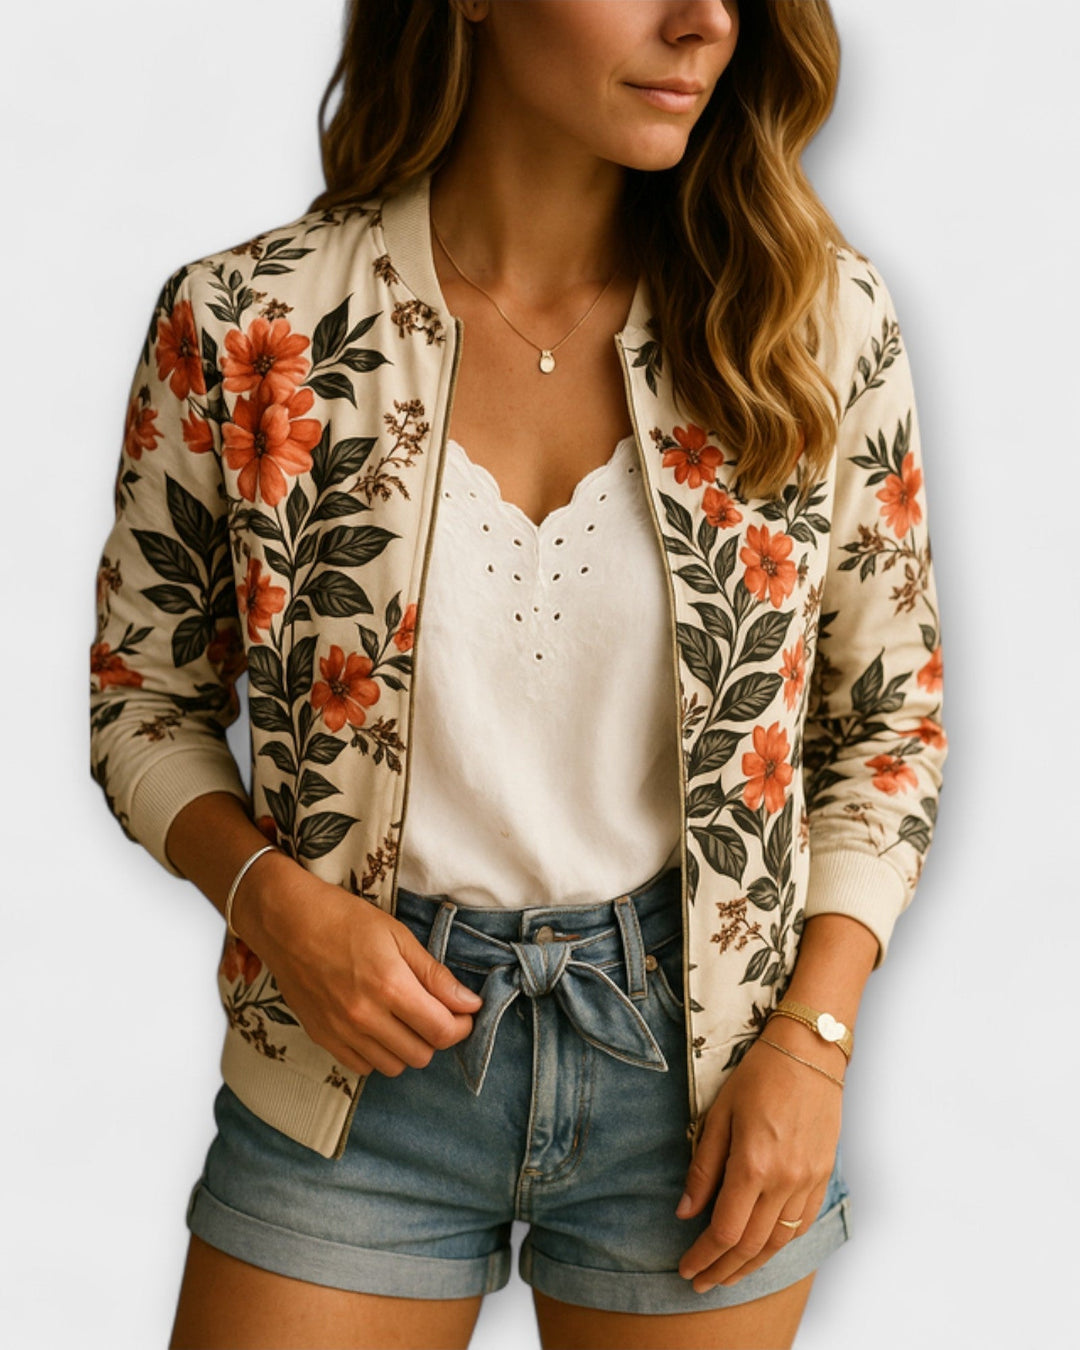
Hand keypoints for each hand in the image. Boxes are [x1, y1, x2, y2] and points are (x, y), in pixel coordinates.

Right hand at [235, 852, 483, 1078]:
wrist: (286, 921)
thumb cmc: (344, 919)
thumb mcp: (398, 935)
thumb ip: (434, 975)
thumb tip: (469, 1003)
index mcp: (390, 986)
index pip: (442, 1031)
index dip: (462, 1025)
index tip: (464, 1011)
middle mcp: (365, 1017)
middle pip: (421, 1055)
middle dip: (437, 1035)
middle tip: (435, 1011)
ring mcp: (341, 1031)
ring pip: (393, 1066)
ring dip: (409, 1047)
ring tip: (406, 1018)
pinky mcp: (322, 1037)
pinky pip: (362, 1067)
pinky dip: (378, 1054)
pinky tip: (379, 1026)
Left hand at [675, 1016, 844, 1291]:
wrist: (810, 1053)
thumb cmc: (758, 1076)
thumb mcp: (718, 1114)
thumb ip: (703, 1167)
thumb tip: (685, 1211)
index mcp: (753, 1165)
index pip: (724, 1230)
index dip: (702, 1256)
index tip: (685, 1268)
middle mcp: (785, 1181)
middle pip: (751, 1246)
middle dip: (723, 1270)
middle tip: (700, 1283)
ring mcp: (809, 1181)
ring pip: (779, 1242)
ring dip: (751, 1265)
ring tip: (728, 1275)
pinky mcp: (823, 1176)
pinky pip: (801, 1224)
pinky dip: (780, 1244)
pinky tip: (763, 1248)